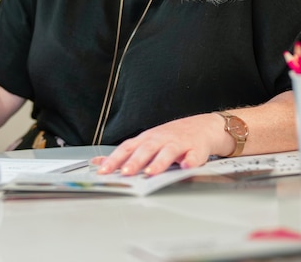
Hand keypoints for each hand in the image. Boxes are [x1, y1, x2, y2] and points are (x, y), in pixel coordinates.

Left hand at [92, 113, 222, 175]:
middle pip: (146, 149)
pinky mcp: (196, 148)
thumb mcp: (145, 142)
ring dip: (159, 162)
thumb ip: (124, 154)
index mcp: (147, 139)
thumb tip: (98, 162)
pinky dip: (191, 160)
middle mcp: (161, 139)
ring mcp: (179, 143)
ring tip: (151, 172)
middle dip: (135, 161)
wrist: (202, 127)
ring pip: (168, 152)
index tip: (103, 171)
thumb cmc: (170, 137)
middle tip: (126, 172)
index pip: (127, 147)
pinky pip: (194, 155)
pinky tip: (187, 166)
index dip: (115, 159)